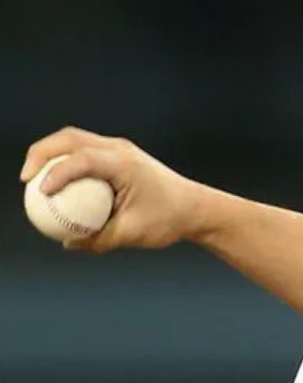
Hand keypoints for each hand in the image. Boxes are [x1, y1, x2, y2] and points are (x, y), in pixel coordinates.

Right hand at [21, 127, 204, 251]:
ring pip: (75, 140)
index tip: (40, 191)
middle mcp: (120, 149)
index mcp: (124, 164)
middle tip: (25, 179)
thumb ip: (98, 239)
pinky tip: (57, 185)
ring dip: (52, 154)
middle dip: (41, 153)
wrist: (196, 208)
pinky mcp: (120, 156)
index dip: (56, 172)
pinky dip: (67, 162)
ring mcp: (120, 149)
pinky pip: (85, 152)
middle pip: (70, 138)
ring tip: (34, 179)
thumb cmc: (169, 220)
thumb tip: (68, 244)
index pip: (82, 159)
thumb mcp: (133, 234)